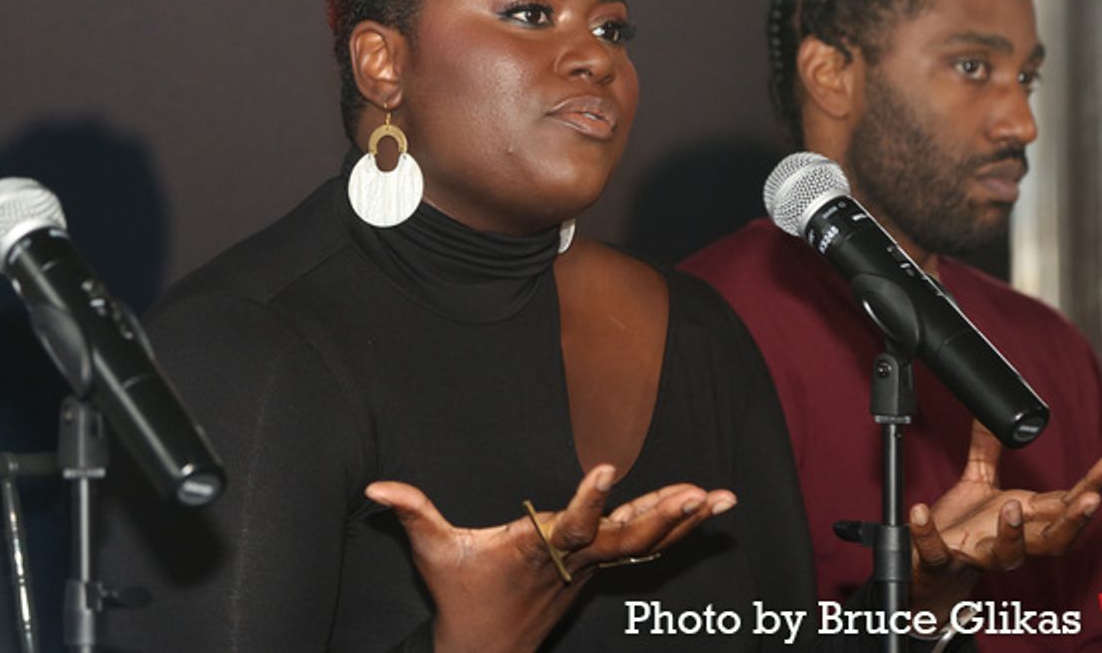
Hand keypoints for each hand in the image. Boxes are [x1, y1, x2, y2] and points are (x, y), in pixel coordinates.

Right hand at [365, 465, 735, 652]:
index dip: (589, 500)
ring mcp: (591, 565)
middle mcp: (573, 559)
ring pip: (645, 542)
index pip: (568, 524)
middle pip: (627, 539)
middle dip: (665, 516)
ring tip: (724, 497)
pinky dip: (673, 526)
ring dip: (685, 520)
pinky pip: (643, 544)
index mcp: (537, 551)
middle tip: (701, 494)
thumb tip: (376, 484)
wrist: (488, 650)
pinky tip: (701, 509)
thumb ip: (413, 512)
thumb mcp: (435, 553)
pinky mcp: (598, 566)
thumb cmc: (462, 597)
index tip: (607, 468)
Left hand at [908, 420, 1101, 621]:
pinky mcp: (942, 562)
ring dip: (1013, 533)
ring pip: (1008, 555)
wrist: (931, 568)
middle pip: (1054, 538)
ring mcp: (978, 554)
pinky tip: (918, 512)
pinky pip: (937, 552)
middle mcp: (1011, 542)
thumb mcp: (978, 483)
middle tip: (1091, 499)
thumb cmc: (966, 527)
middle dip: (1074, 520)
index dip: (1092, 483)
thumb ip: (986, 450)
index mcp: (1025, 519)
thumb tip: (993, 415)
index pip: (1066, 502)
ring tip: (1011, 505)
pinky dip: (927, 533)